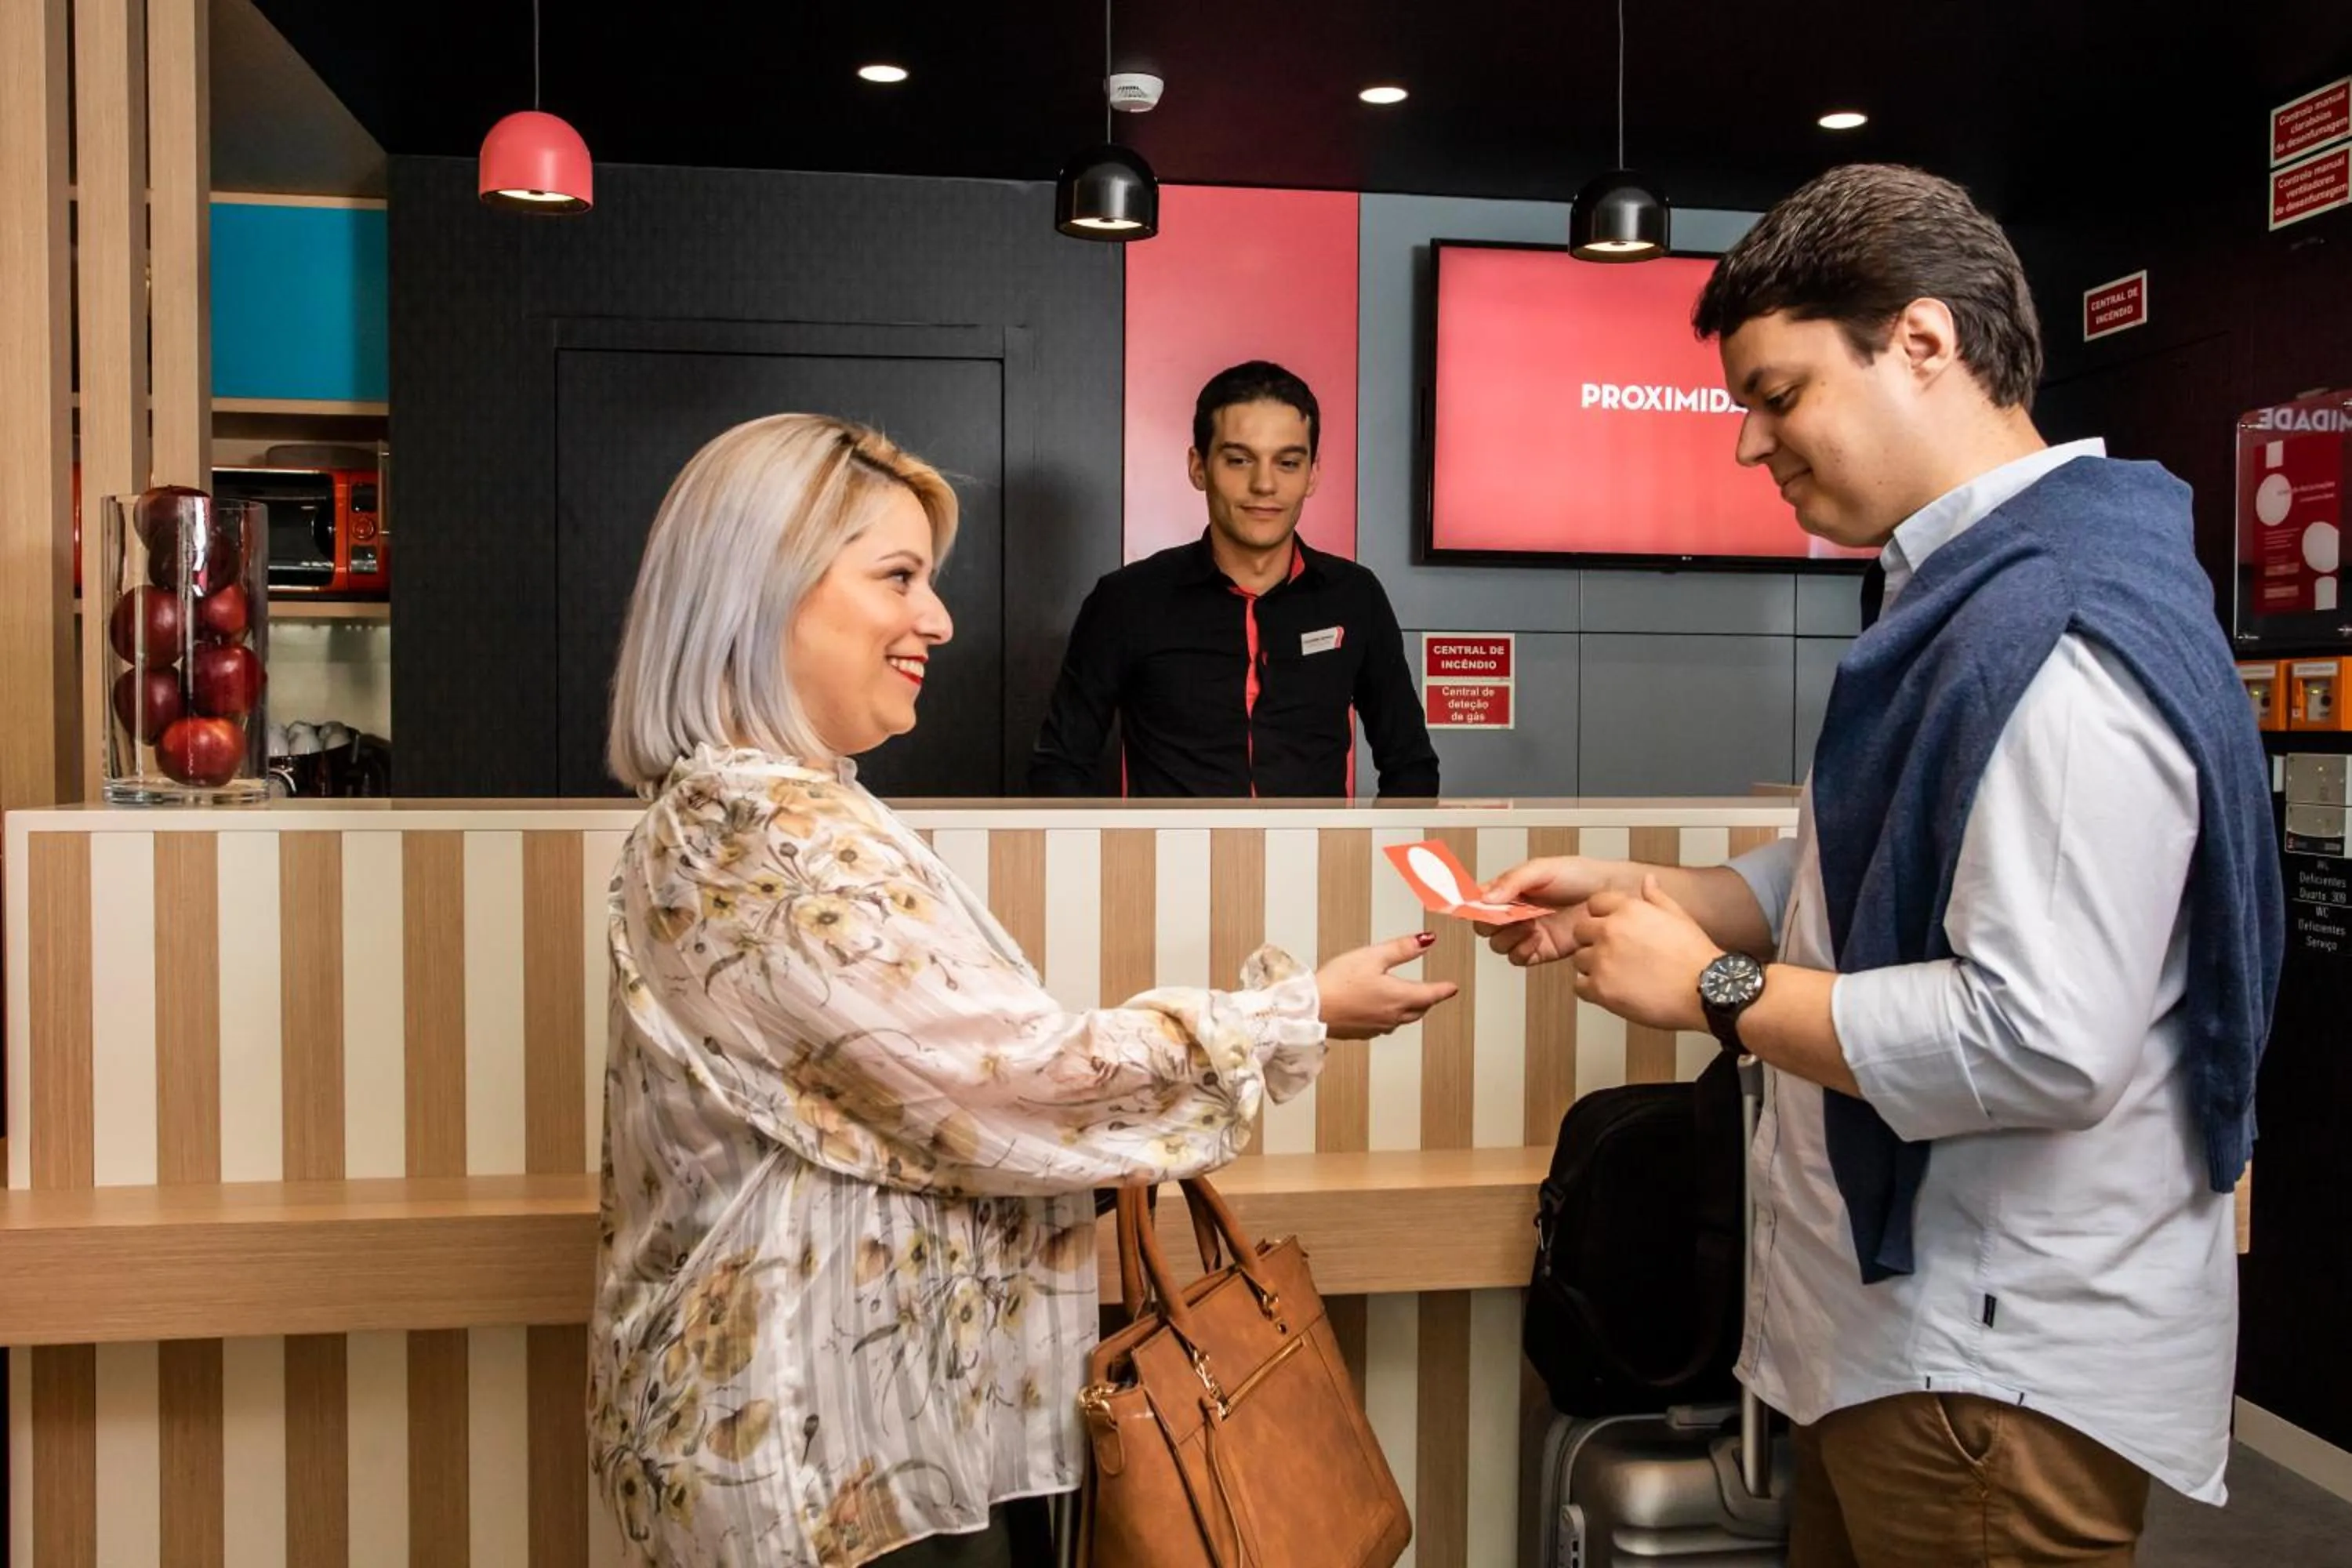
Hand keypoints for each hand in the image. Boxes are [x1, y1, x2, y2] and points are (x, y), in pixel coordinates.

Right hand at [1316, 932, 1459, 1039]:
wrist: (1311, 1010)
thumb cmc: (1338, 983)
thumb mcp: (1372, 956)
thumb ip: (1402, 949)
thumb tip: (1427, 940)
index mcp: (1399, 996)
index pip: (1431, 994)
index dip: (1444, 989)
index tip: (1452, 987)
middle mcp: (1393, 1016)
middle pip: (1420, 1009)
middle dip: (1428, 1000)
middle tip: (1433, 992)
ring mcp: (1378, 1026)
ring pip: (1404, 1019)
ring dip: (1411, 1009)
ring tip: (1411, 1000)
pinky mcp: (1363, 1033)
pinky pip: (1386, 1024)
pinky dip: (1391, 1016)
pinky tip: (1382, 1010)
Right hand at [1475, 855, 1625, 966]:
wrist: (1613, 895)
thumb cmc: (1582, 876)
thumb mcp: (1543, 869)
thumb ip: (1513, 881)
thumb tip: (1486, 897)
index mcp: (1512, 889)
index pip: (1480, 901)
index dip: (1474, 906)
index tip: (1478, 908)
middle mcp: (1517, 911)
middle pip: (1485, 927)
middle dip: (1491, 925)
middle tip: (1506, 918)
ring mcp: (1528, 932)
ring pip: (1499, 945)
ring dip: (1508, 938)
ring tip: (1528, 927)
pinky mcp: (1542, 950)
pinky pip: (1519, 958)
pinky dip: (1522, 952)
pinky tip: (1536, 939)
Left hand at [1567, 875, 1720, 1032]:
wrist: (1705, 991)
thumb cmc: (1695, 957)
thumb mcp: (1678, 916)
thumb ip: (1656, 897)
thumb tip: (1648, 881)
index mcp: (1628, 909)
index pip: (1594, 904)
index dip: (1601, 917)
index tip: (1611, 929)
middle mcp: (1610, 930)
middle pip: (1581, 931)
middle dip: (1593, 941)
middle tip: (1615, 955)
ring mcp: (1602, 959)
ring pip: (1579, 959)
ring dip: (1593, 966)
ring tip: (1619, 975)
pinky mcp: (1599, 988)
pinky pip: (1580, 986)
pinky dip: (1592, 990)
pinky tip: (1613, 991)